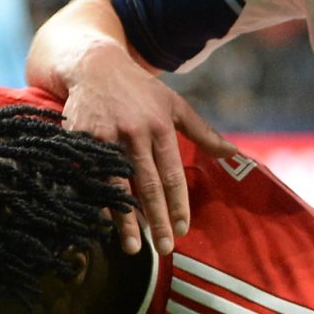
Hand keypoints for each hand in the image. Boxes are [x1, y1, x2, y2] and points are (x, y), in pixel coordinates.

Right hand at [48, 35, 236, 254]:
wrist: (93, 65)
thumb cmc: (139, 89)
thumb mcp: (175, 104)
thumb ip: (203, 132)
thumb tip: (234, 153)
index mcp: (160, 127)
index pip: (172, 174)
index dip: (178, 204)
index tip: (183, 229)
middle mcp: (134, 133)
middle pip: (147, 185)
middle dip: (157, 219)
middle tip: (165, 248)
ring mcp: (104, 137)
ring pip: (116, 185)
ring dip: (124, 219)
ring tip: (133, 247)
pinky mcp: (79, 139)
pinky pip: (89, 176)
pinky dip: (95, 201)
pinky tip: (100, 223)